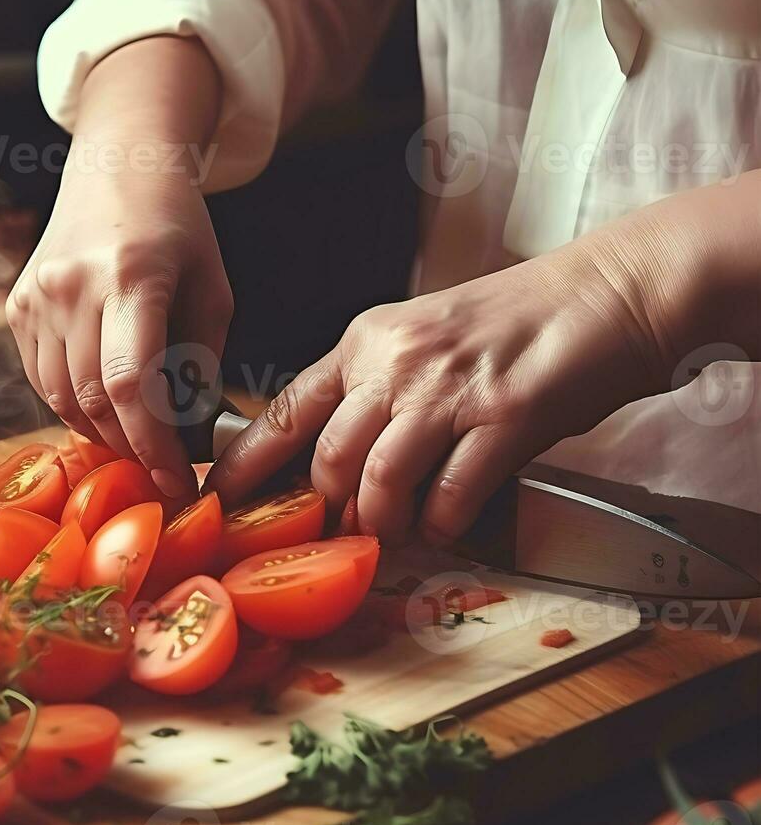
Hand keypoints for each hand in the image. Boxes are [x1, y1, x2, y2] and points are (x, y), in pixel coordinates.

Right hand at [6, 38, 229, 498]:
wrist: (117, 169)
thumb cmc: (179, 230)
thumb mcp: (212, 291)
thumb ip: (201, 364)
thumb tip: (189, 436)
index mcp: (132, 277)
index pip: (132, 384)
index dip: (153, 447)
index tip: (176, 484)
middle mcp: (72, 287)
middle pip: (95, 400)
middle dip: (133, 448)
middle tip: (163, 471)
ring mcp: (36, 297)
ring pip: (62, 399)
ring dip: (103, 433)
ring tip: (138, 440)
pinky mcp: (16, 306)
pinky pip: (42, 380)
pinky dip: (74, 407)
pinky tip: (105, 408)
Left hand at [205, 240, 673, 544]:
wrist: (605, 294)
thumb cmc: (513, 322)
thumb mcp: (423, 340)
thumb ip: (377, 392)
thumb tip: (341, 464)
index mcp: (365, 341)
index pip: (286, 410)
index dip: (246, 463)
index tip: (219, 499)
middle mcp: (396, 362)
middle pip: (329, 459)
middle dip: (332, 510)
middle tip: (348, 530)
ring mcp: (448, 389)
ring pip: (380, 481)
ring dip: (385, 522)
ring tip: (399, 530)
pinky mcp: (503, 417)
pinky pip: (451, 495)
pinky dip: (443, 522)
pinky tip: (449, 521)